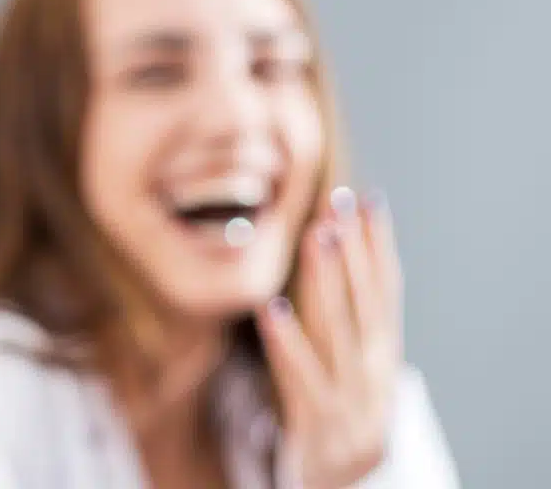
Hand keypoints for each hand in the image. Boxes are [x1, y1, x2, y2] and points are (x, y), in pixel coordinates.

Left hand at [256, 188, 401, 488]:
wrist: (341, 487)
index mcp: (383, 354)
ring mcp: (350, 399)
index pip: (386, 290)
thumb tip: (333, 252)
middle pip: (364, 302)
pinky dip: (288, 341)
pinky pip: (300, 377)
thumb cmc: (338, 410)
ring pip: (338, 331)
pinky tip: (271, 306)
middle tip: (337, 201)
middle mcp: (374, 372)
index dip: (379, 244)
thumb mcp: (350, 364)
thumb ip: (343, 317)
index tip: (369, 198)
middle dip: (352, 249)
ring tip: (316, 236)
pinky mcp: (319, 424)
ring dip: (328, 281)